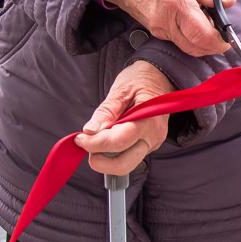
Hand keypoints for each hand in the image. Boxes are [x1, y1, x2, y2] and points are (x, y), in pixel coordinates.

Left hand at [76, 60, 175, 175]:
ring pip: (125, 165)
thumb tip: (90, 131)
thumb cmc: (140, 79)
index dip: (95, 144)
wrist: (161, 76)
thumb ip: (106, 111)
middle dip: (100, 161)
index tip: (79, 138)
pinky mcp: (148, 147)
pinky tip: (108, 137)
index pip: (118, 142)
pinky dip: (113, 153)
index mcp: (148, 121)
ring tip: (97, 139)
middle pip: (123, 164)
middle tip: (87, 144)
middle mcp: (153, 137)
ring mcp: (152, 144)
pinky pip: (128, 157)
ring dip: (106, 159)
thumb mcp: (121, 89)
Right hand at [101, 0, 231, 57]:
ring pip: (186, 46)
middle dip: (213, 47)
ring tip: (210, 28)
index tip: (228, 37)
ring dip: (202, 43)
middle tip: (223, 38)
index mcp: (177, 3)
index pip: (202, 34)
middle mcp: (167, 21)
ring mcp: (158, 28)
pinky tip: (195, 25)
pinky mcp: (154, 31)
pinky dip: (190, 38)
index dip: (219, 41)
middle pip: (195, 47)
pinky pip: (177, 40)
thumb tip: (229, 2)